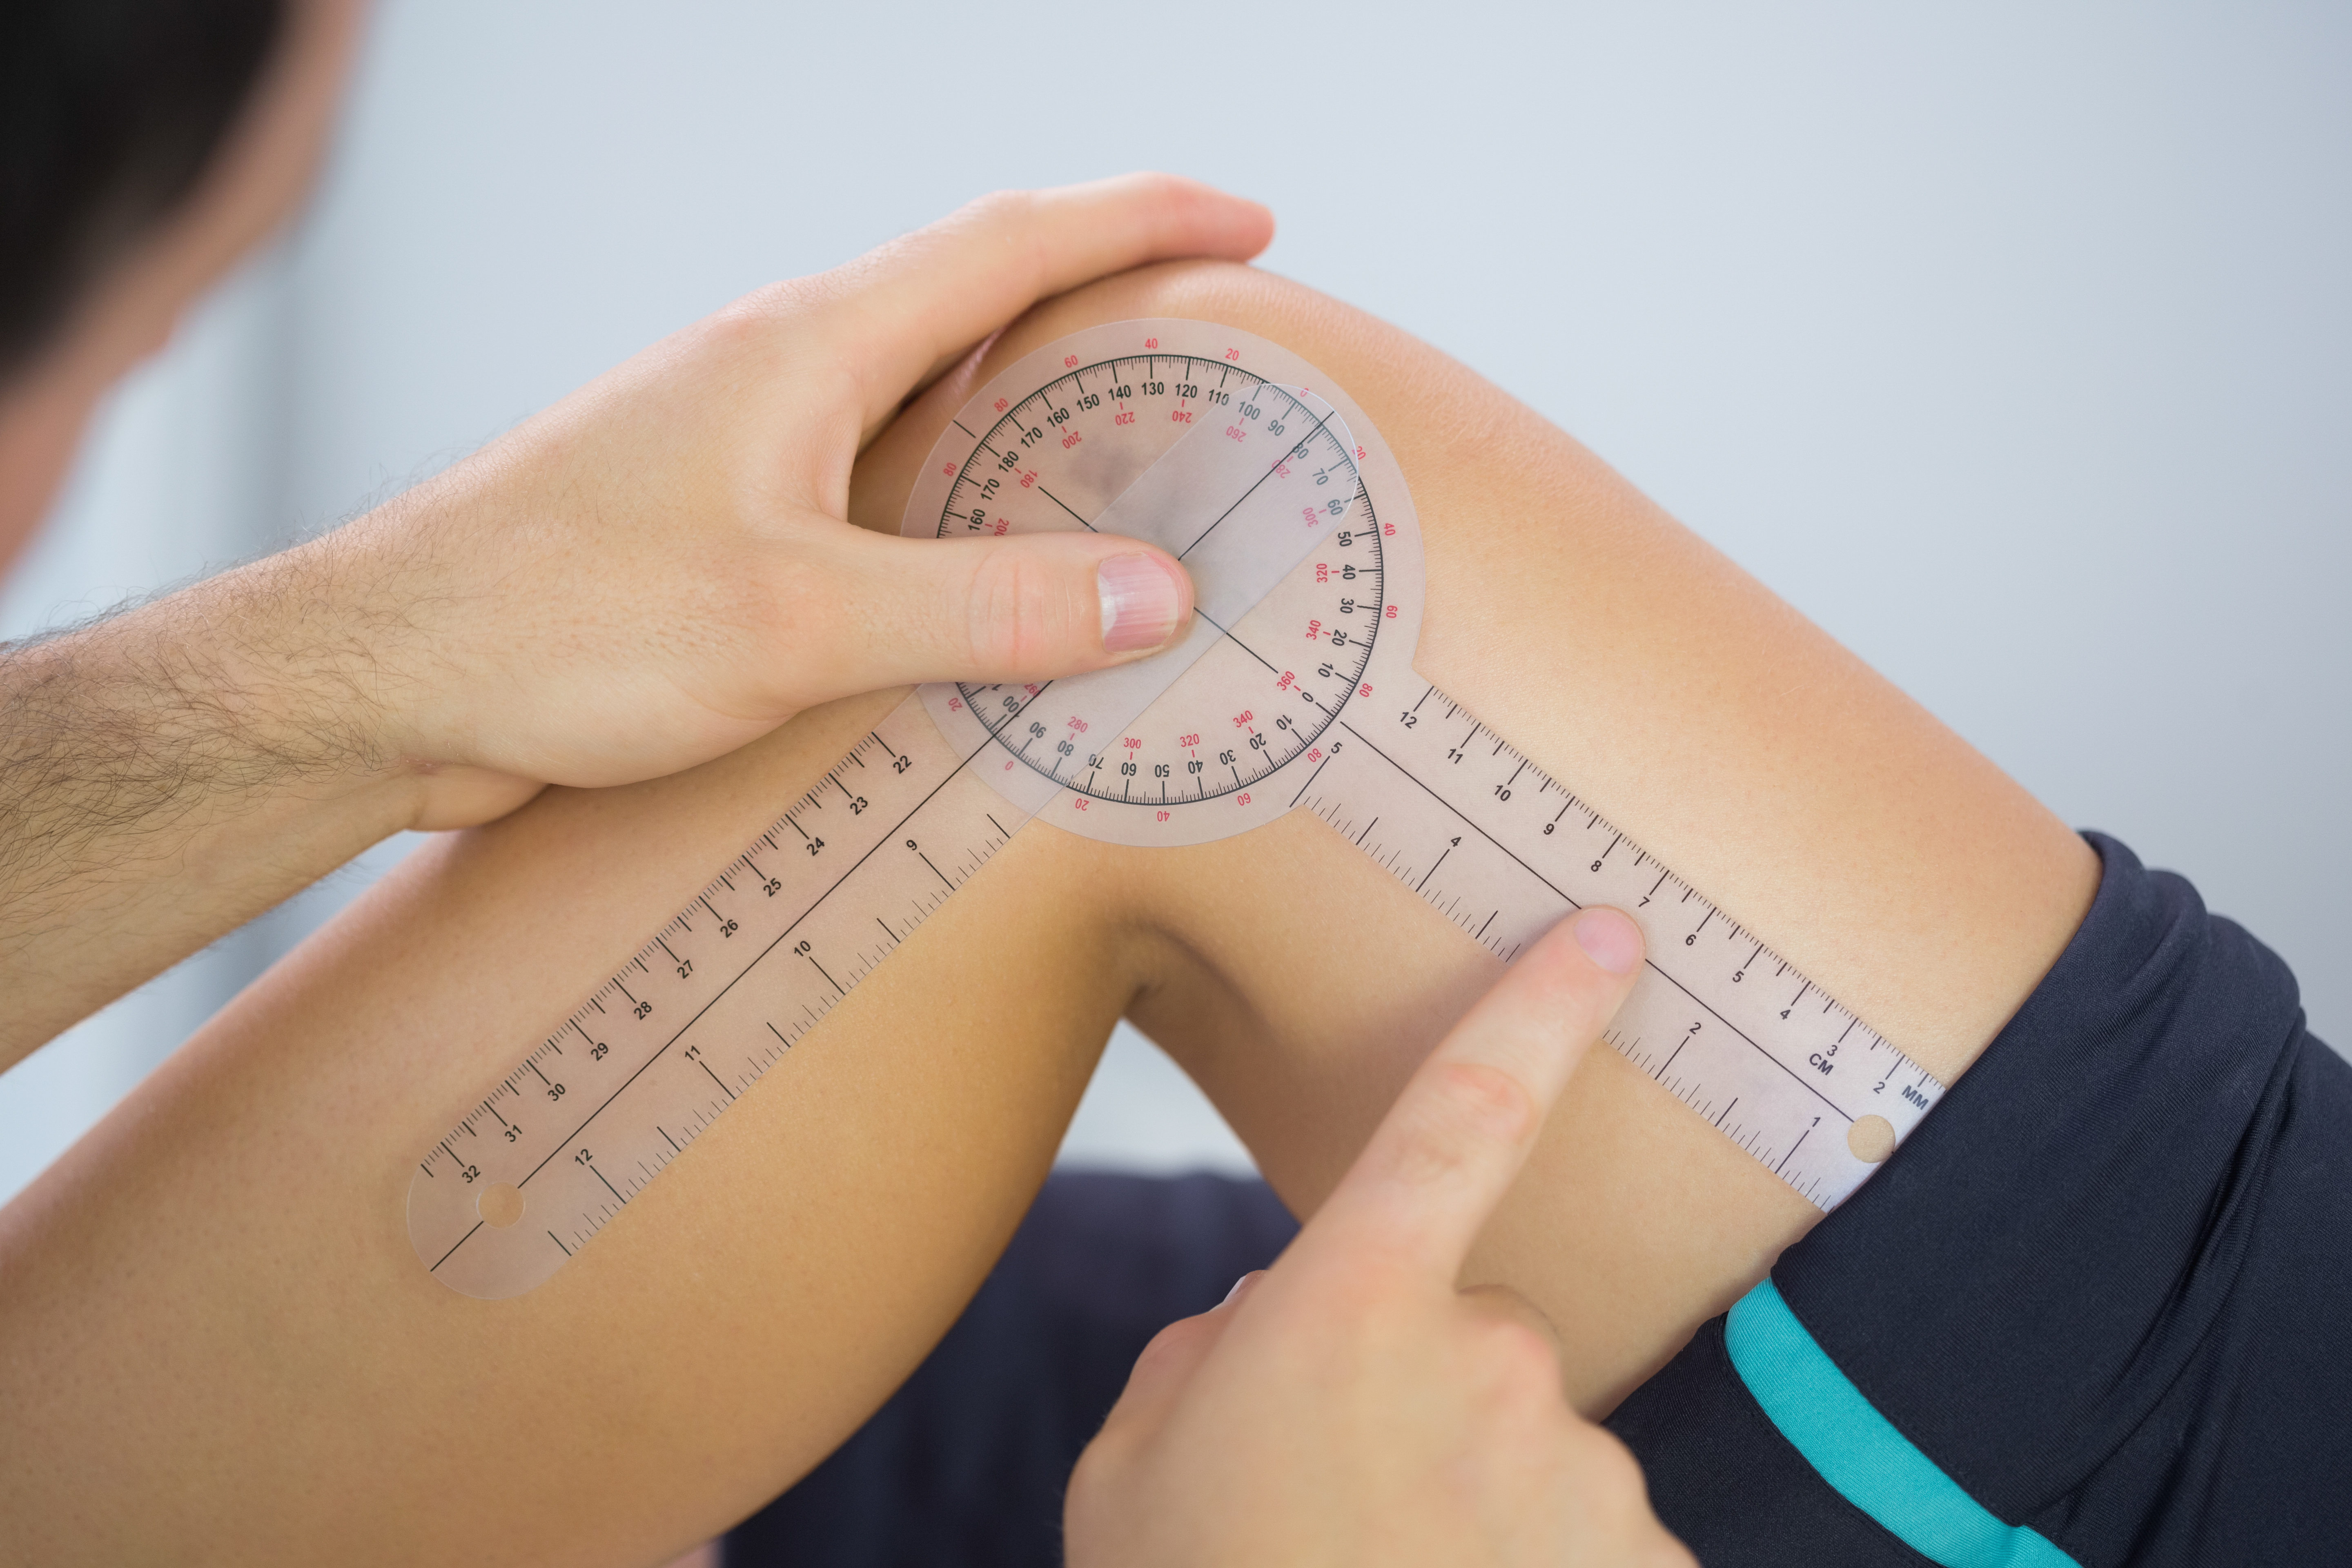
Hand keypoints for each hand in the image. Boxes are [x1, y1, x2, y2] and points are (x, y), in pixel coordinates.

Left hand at [294, 174, 1270, 825]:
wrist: (383, 679)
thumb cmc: (560, 627)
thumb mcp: (799, 624)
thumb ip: (982, 607)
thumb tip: (1152, 596)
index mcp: (807, 347)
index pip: (1009, 242)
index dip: (1139, 220)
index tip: (1244, 225)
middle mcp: (777, 369)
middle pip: (971, 295)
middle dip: (1099, 301)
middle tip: (1203, 346)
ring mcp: (740, 438)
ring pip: (917, 389)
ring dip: (1021, 402)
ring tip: (1117, 455)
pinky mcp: (712, 517)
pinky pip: (867, 476)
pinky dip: (950, 494)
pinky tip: (976, 564)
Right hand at [1064, 907, 1694, 1567]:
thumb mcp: (1135, 1468)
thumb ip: (1212, 1353)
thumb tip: (1275, 1314)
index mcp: (1350, 1314)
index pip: (1463, 1115)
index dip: (1541, 1010)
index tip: (1612, 934)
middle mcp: (1490, 1368)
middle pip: (1474, 1334)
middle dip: (1419, 1396)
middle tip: (1336, 1508)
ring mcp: (1579, 1477)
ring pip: (1531, 1447)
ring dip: (1470, 1504)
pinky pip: (1586, 1539)